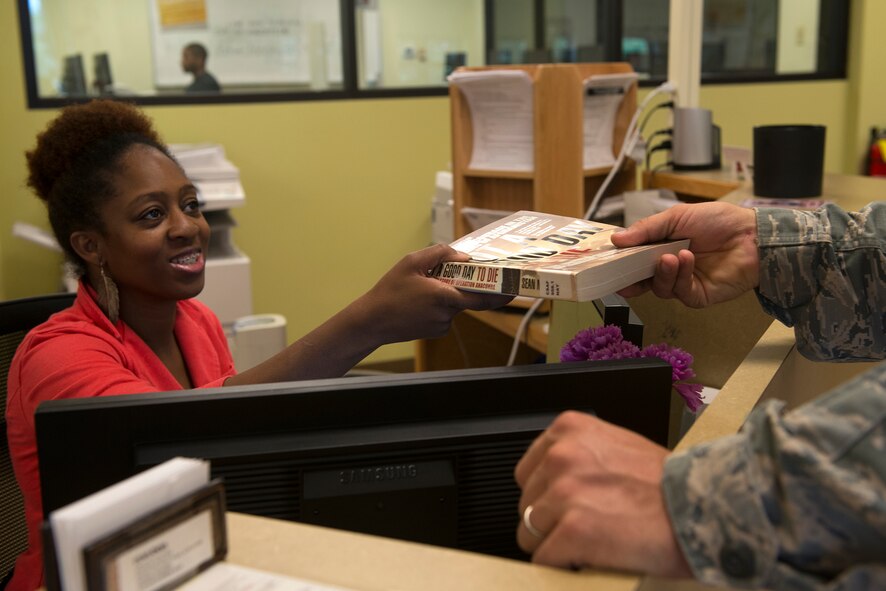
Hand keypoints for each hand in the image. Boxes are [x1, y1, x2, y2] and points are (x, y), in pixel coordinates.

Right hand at [354, 244, 512, 344]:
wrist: (372, 321)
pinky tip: (418, 302)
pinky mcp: (437, 332)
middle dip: (463, 284)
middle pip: (467, 296)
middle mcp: (447, 314)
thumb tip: (462, 256)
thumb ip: (439, 253)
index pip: (482, 297)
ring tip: (420, 289)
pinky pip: (446, 314)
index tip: (515, 289)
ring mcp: (443, 325)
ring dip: (446, 294)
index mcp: (444, 296)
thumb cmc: (390, 291)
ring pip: (455, 304)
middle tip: (445, 275)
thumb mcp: (411, 262)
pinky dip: (439, 305)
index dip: (500, 294)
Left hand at [515, 411, 690, 576]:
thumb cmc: (670, 484)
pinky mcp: (573, 530)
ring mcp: (565, 492)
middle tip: (585, 526)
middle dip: (549, 520)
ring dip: (555, 544)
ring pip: (529, 533)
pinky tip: (586, 561)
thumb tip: (553, 481)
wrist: (704, 507)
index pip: (529, 471)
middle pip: (527, 502)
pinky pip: (543, 559)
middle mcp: (562, 455)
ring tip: (591, 543)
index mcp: (569, 430)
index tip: (564, 507)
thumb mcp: (617, 447)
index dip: (545, 495)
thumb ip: (581, 456)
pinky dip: (560, 566)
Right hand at [611, 202, 758, 307]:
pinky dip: (680, 277)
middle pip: (642, 280)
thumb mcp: (677, 217)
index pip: (635, 260)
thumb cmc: (718, 221)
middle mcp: (670, 268)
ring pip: (660, 288)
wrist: (753, 235)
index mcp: (661, 248)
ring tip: (670, 256)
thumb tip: (616, 239)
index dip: (621, 263)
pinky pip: (681, 293)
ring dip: (662, 273)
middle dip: (632, 277)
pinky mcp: (698, 296)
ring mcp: (684, 283)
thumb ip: (647, 229)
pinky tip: (686, 260)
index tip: (606, 264)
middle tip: (623, 272)